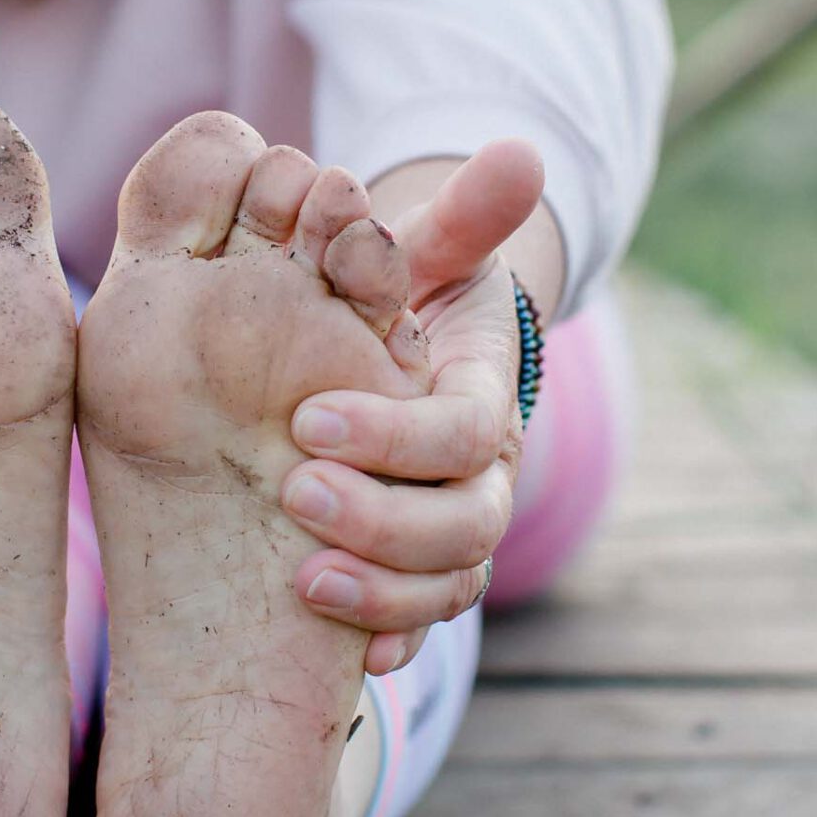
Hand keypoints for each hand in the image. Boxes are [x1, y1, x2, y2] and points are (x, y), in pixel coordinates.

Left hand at [279, 141, 547, 675]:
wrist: (406, 345)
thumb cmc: (405, 294)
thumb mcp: (426, 248)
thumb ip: (463, 211)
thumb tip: (524, 153)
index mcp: (482, 393)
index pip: (467, 431)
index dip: (398, 434)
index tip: (308, 419)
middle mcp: (482, 471)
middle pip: (466, 522)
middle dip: (384, 519)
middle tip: (293, 493)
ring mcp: (454, 525)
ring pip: (449, 582)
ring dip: (383, 593)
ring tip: (302, 578)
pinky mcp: (419, 568)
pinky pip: (423, 623)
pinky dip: (392, 642)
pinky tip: (348, 664)